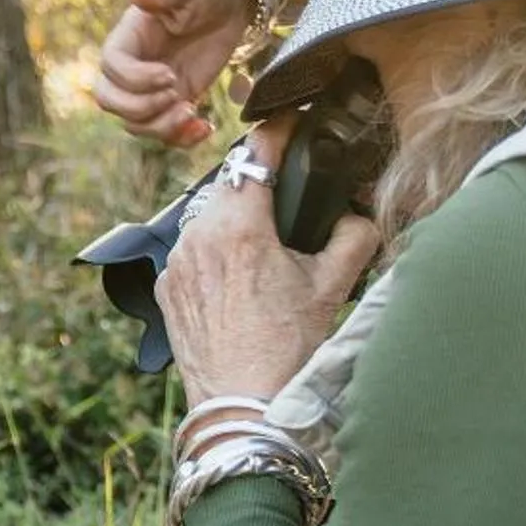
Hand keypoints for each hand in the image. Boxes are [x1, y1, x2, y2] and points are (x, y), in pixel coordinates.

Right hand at [94, 0, 255, 148]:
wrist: (232, 2)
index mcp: (128, 37)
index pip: (111, 66)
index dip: (135, 79)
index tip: (170, 75)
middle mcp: (132, 66)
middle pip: (110, 100)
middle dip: (141, 108)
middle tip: (178, 96)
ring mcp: (151, 88)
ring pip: (135, 123)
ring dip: (162, 127)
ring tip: (194, 113)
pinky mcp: (174, 101)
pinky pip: (164, 133)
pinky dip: (182, 139)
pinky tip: (206, 127)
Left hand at [156, 123, 379, 399]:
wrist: (242, 405)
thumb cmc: (285, 349)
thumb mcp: (332, 288)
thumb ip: (353, 237)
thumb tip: (359, 214)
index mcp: (240, 228)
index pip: (255, 154)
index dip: (276, 132)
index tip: (288, 121)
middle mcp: (199, 237)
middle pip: (228, 183)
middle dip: (255, 180)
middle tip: (284, 187)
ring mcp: (177, 261)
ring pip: (206, 216)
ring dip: (232, 217)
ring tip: (263, 239)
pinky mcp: (166, 286)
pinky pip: (190, 250)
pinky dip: (212, 250)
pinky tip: (237, 274)